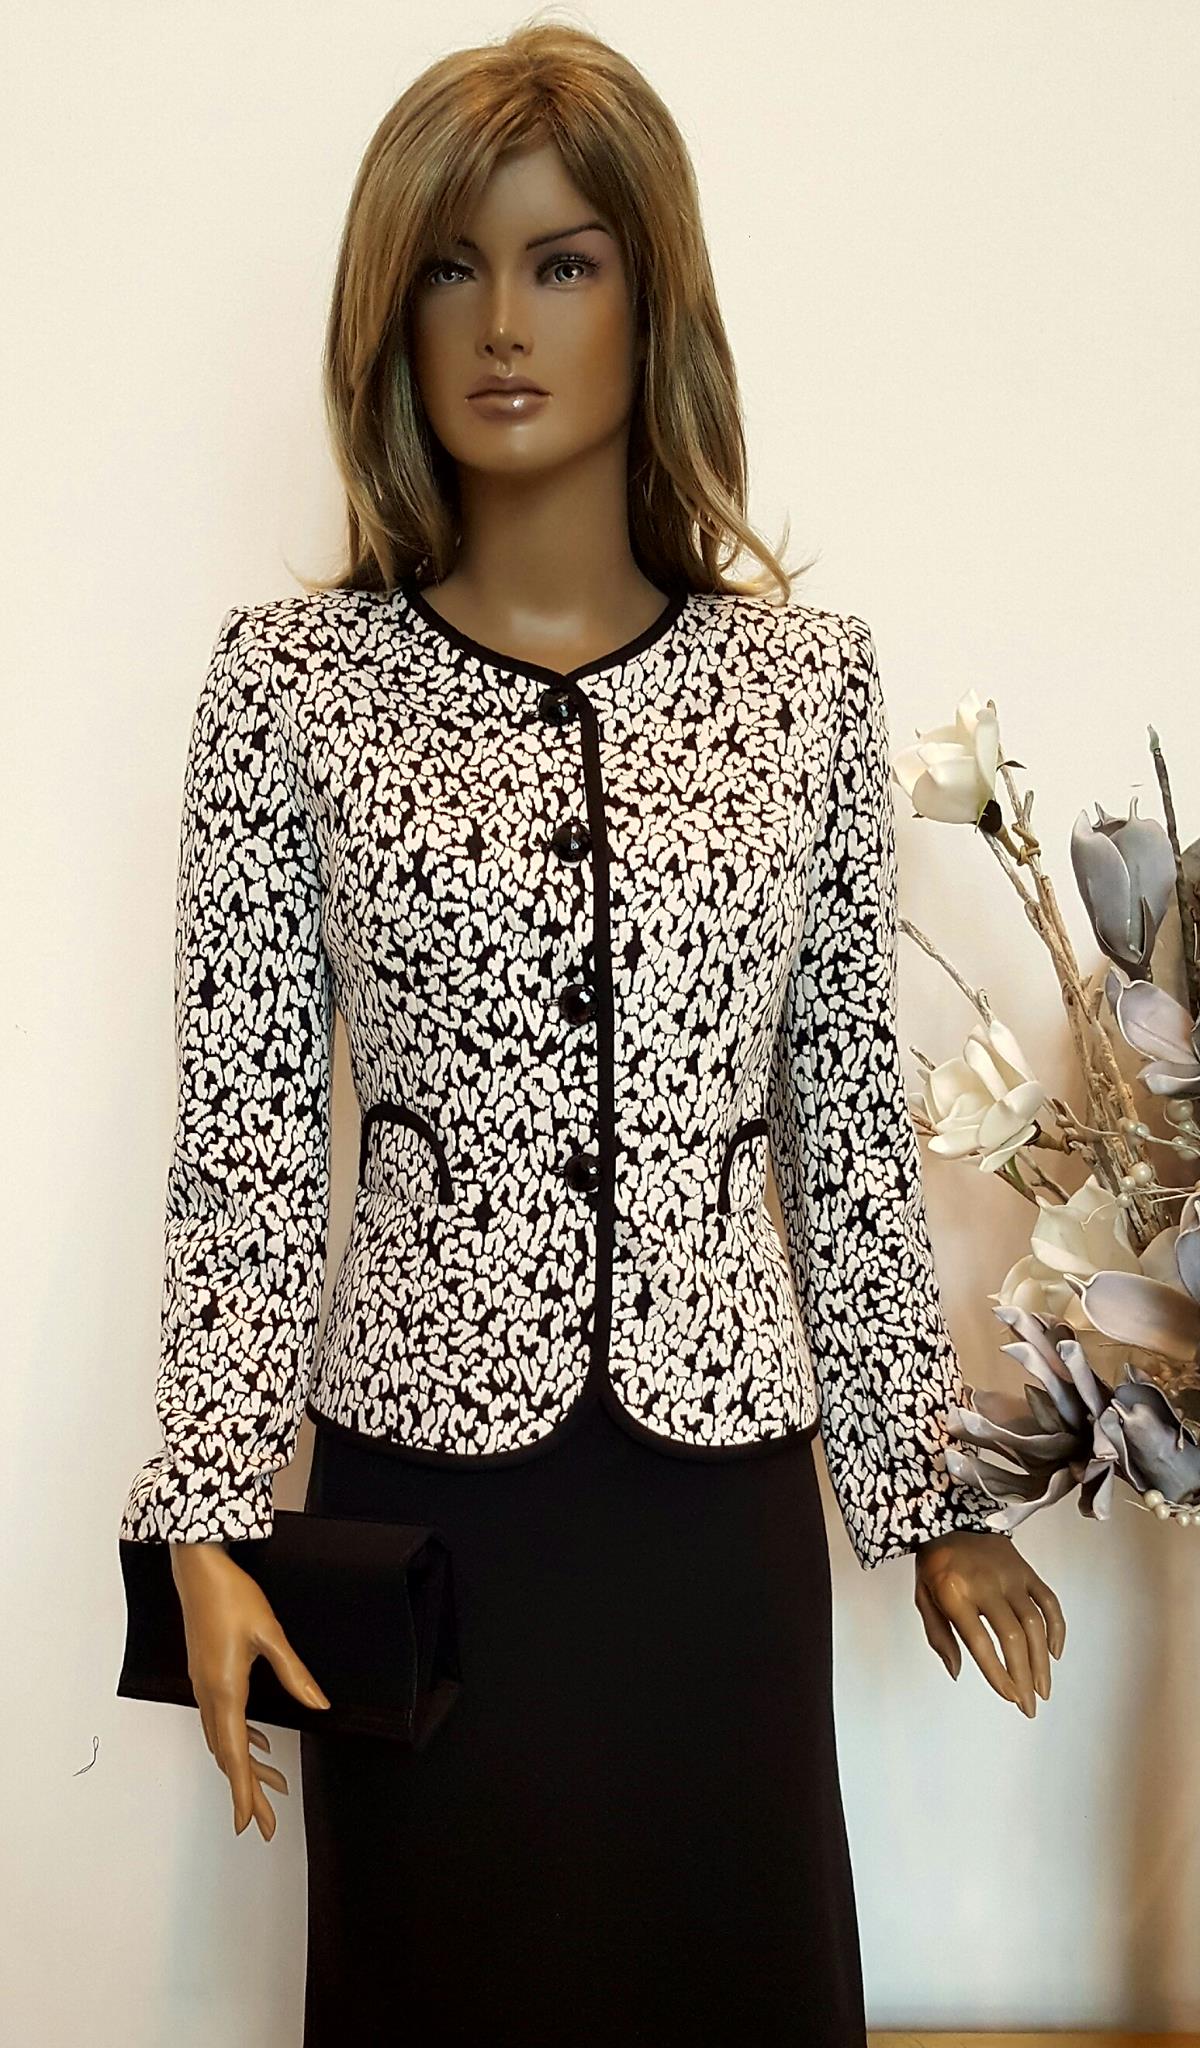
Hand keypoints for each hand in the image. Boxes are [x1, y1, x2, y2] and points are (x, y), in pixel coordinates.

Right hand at [170, 1541, 331, 1838]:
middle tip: (265, 1824)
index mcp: (226, 1690)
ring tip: (274, 1786)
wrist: (197, 1569)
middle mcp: (210, 1694)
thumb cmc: (233, 1597)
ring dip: (246, 1765)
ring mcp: (204, 1685)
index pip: (235, 1754)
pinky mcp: (206, 1675)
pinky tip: (260, 1743)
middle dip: (248, 1790)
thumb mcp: (270, 1634)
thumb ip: (295, 1673)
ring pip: (223, 1740)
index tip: (249, 1825)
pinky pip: (221, 1720)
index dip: (244, 1792)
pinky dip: (239, 1739)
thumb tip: (320, 1706)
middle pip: (228, 1755)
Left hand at [912, 1531, 1064, 1715]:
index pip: (980, 1641)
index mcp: (955, 1591)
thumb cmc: (936, 1564)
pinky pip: (1048, 1601)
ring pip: (1034, 1623)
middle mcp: (986, 1583)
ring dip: (1041, 1661)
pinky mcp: (1026, 1571)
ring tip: (1042, 1690)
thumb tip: (957, 1673)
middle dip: (1023, 1676)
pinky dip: (1056, 1628)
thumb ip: (940, 1636)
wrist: (951, 1518)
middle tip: (1029, 1706)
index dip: (997, 1673)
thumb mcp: (923, 1598)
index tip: (1009, 1697)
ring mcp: (1010, 1576)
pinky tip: (1054, 1653)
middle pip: (1013, 1637)